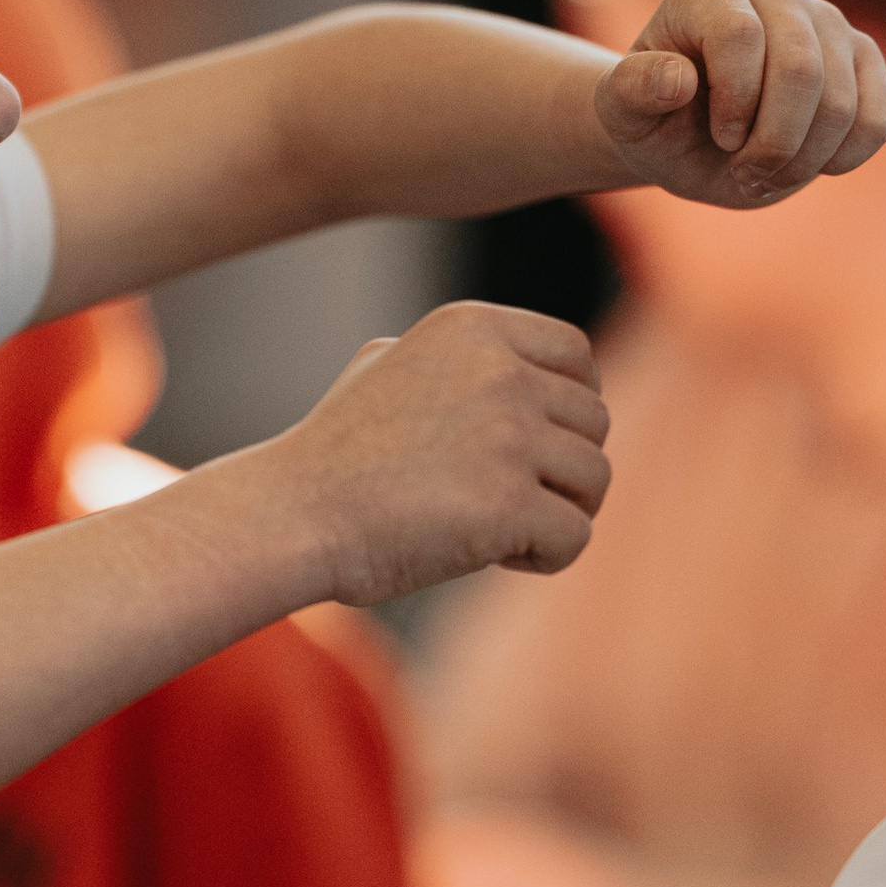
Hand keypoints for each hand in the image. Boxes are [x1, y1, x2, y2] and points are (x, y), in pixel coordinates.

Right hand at [277, 300, 609, 604]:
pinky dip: (545, 557)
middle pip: (594, 421)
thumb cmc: (333, 456)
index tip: (535, 444)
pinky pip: (575, 536)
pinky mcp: (508, 503)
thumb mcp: (383, 366)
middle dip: (562, 467)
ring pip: (595, 478)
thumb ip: (454, 358)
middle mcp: (498, 371)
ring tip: (502, 531)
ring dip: (560, 511)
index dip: (571, 404)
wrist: (290, 516)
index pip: (576, 356)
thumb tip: (513, 365)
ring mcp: (507, 436)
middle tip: (508, 500)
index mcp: (472, 328)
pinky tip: (493, 558)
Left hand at [597, 0, 885, 209]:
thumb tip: (679, 79)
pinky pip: (879, 115)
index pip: (740, 35)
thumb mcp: (621, 115)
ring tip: (766, 173)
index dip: (732, 102)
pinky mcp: (861, 57)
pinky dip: (845, 155)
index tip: (716, 135)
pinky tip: (811, 164)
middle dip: (772, 142)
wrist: (692, 139)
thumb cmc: (653, 120)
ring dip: (802, 159)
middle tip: (744, 173)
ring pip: (841, 99)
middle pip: (800, 67)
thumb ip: (631, 92)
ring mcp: (825, 20)